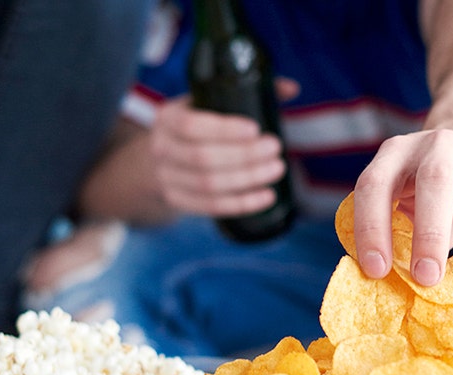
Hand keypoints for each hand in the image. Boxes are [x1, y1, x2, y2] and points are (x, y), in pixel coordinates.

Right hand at [149, 78, 298, 216]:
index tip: (255, 129)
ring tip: (276, 169)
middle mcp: (161, 148)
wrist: (162, 157)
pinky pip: (211, 206)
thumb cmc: (196, 125)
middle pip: (202, 158)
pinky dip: (242, 203)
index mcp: (167, 118)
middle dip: (244, 155)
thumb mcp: (207, 103)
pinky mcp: (177, 200)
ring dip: (247, 179)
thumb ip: (248, 92)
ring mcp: (166, 178)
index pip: (190, 125)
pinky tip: (267, 196)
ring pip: (209, 185)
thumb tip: (292, 89)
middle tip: (275, 148)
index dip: (223, 129)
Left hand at [351, 128, 452, 296]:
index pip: (375, 184)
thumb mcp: (404, 196)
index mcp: (397, 153)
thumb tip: (392, 289)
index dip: (371, 228)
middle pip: (434, 183)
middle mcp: (440, 144)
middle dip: (429, 236)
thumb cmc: (430, 191)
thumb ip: (395, 232)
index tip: (376, 271)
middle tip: (427, 280)